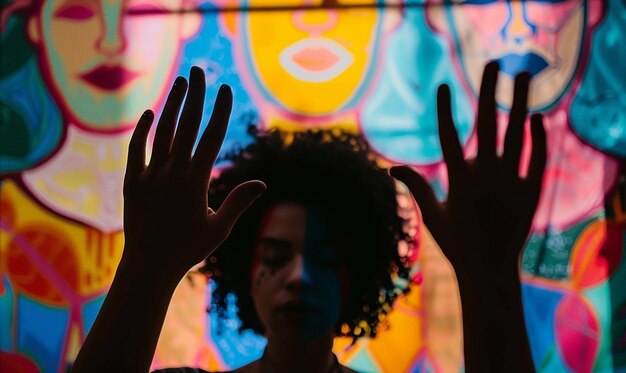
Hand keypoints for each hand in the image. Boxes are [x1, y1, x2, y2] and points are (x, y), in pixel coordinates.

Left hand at [122, 66, 264, 277]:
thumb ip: (238, 202)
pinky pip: (137, 148)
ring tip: (180, 83)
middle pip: (185, 125)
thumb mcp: (220, 229)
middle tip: (199, 70)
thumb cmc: (189, 249)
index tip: (224, 89)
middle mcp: (171, 172)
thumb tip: (262, 182)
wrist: (148, 266)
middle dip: (194, 95)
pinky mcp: (133, 181)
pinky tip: (151, 113)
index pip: (210, 137)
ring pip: (161, 131)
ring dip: (171, 104)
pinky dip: (143, 129)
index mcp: (195, 182)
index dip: (219, 110)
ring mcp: (150, 175)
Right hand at [391, 62, 546, 288]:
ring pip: (517, 134)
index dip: (443, 109)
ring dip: (520, 102)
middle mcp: (486, 177)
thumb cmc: (456, 243)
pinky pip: (536, 159)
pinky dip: (537, 138)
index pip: (448, 136)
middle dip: (489, 90)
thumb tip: (391, 167)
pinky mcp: (531, 192)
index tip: (442, 86)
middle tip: (494, 63)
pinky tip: (537, 118)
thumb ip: (415, 186)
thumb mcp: (432, 214)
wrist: (489, 270)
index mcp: (459, 182)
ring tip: (523, 76)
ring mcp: (511, 183)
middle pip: (488, 123)